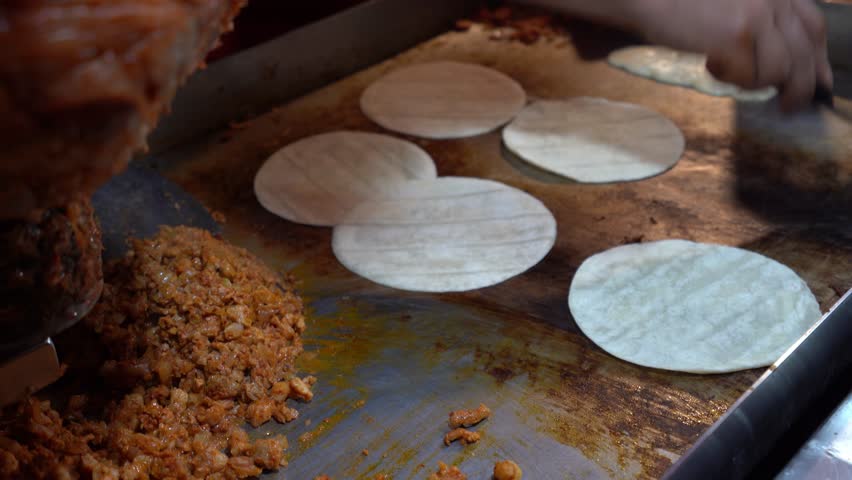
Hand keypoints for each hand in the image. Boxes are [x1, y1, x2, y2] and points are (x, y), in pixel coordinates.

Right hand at [638, 0, 831, 110]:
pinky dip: (733, 80)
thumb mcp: (734, 6)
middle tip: (788, 107)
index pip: (813, 27)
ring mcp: (756, 17)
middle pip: (804, 53)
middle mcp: (773, 1)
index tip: (815, 81)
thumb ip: (763, 24)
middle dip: (799, 87)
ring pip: (780, 70)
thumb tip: (787, 68)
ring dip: (757, 83)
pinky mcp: (736, 36)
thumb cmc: (683, 4)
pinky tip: (711, 65)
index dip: (817, 59)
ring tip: (733, 76)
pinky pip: (750, 76)